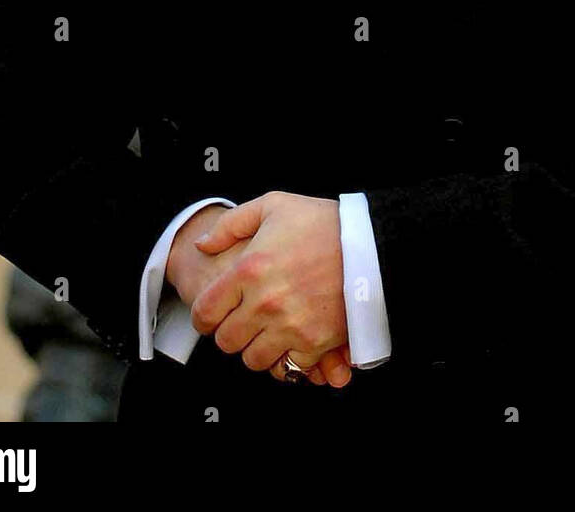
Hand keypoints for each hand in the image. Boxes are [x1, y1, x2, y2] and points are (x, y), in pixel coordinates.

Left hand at [192, 191, 350, 385]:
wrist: (371, 242)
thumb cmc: (322, 222)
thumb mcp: (273, 205)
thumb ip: (231, 225)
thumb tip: (202, 244)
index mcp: (248, 269)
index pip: (205, 312)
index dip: (204, 317)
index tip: (213, 315)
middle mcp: (265, 302)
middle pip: (227, 342)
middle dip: (230, 332)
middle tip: (243, 321)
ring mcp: (290, 326)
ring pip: (253, 359)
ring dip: (256, 347)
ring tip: (267, 331)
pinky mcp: (315, 342)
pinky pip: (288, 368)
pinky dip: (287, 358)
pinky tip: (291, 339)